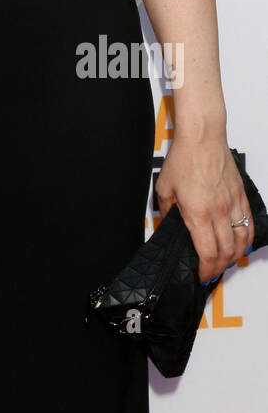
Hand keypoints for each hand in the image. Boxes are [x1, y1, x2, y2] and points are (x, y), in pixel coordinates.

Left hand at [155, 137, 250, 283]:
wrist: (203, 137)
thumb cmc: (184, 158)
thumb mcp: (164, 187)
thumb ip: (165, 210)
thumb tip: (165, 224)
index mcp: (199, 213)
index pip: (208, 253)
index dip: (206, 270)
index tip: (200, 275)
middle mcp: (220, 213)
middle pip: (227, 252)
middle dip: (219, 268)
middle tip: (210, 272)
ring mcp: (233, 205)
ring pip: (242, 242)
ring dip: (234, 257)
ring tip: (224, 262)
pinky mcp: (241, 197)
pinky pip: (249, 225)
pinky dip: (246, 240)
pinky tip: (239, 244)